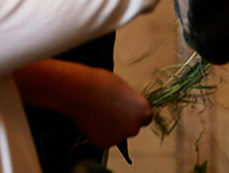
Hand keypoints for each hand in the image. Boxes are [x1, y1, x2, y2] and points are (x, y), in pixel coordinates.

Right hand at [13, 60, 151, 148]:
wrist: (81, 92)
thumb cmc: (100, 84)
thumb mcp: (123, 87)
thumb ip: (130, 101)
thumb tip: (128, 106)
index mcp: (143, 111)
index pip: (146, 118)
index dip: (136, 114)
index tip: (129, 112)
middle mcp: (134, 127)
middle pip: (132, 127)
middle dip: (123, 122)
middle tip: (110, 111)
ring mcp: (118, 137)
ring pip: (117, 135)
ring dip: (111, 128)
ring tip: (98, 114)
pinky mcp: (103, 144)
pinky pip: (103, 139)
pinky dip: (98, 133)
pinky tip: (92, 121)